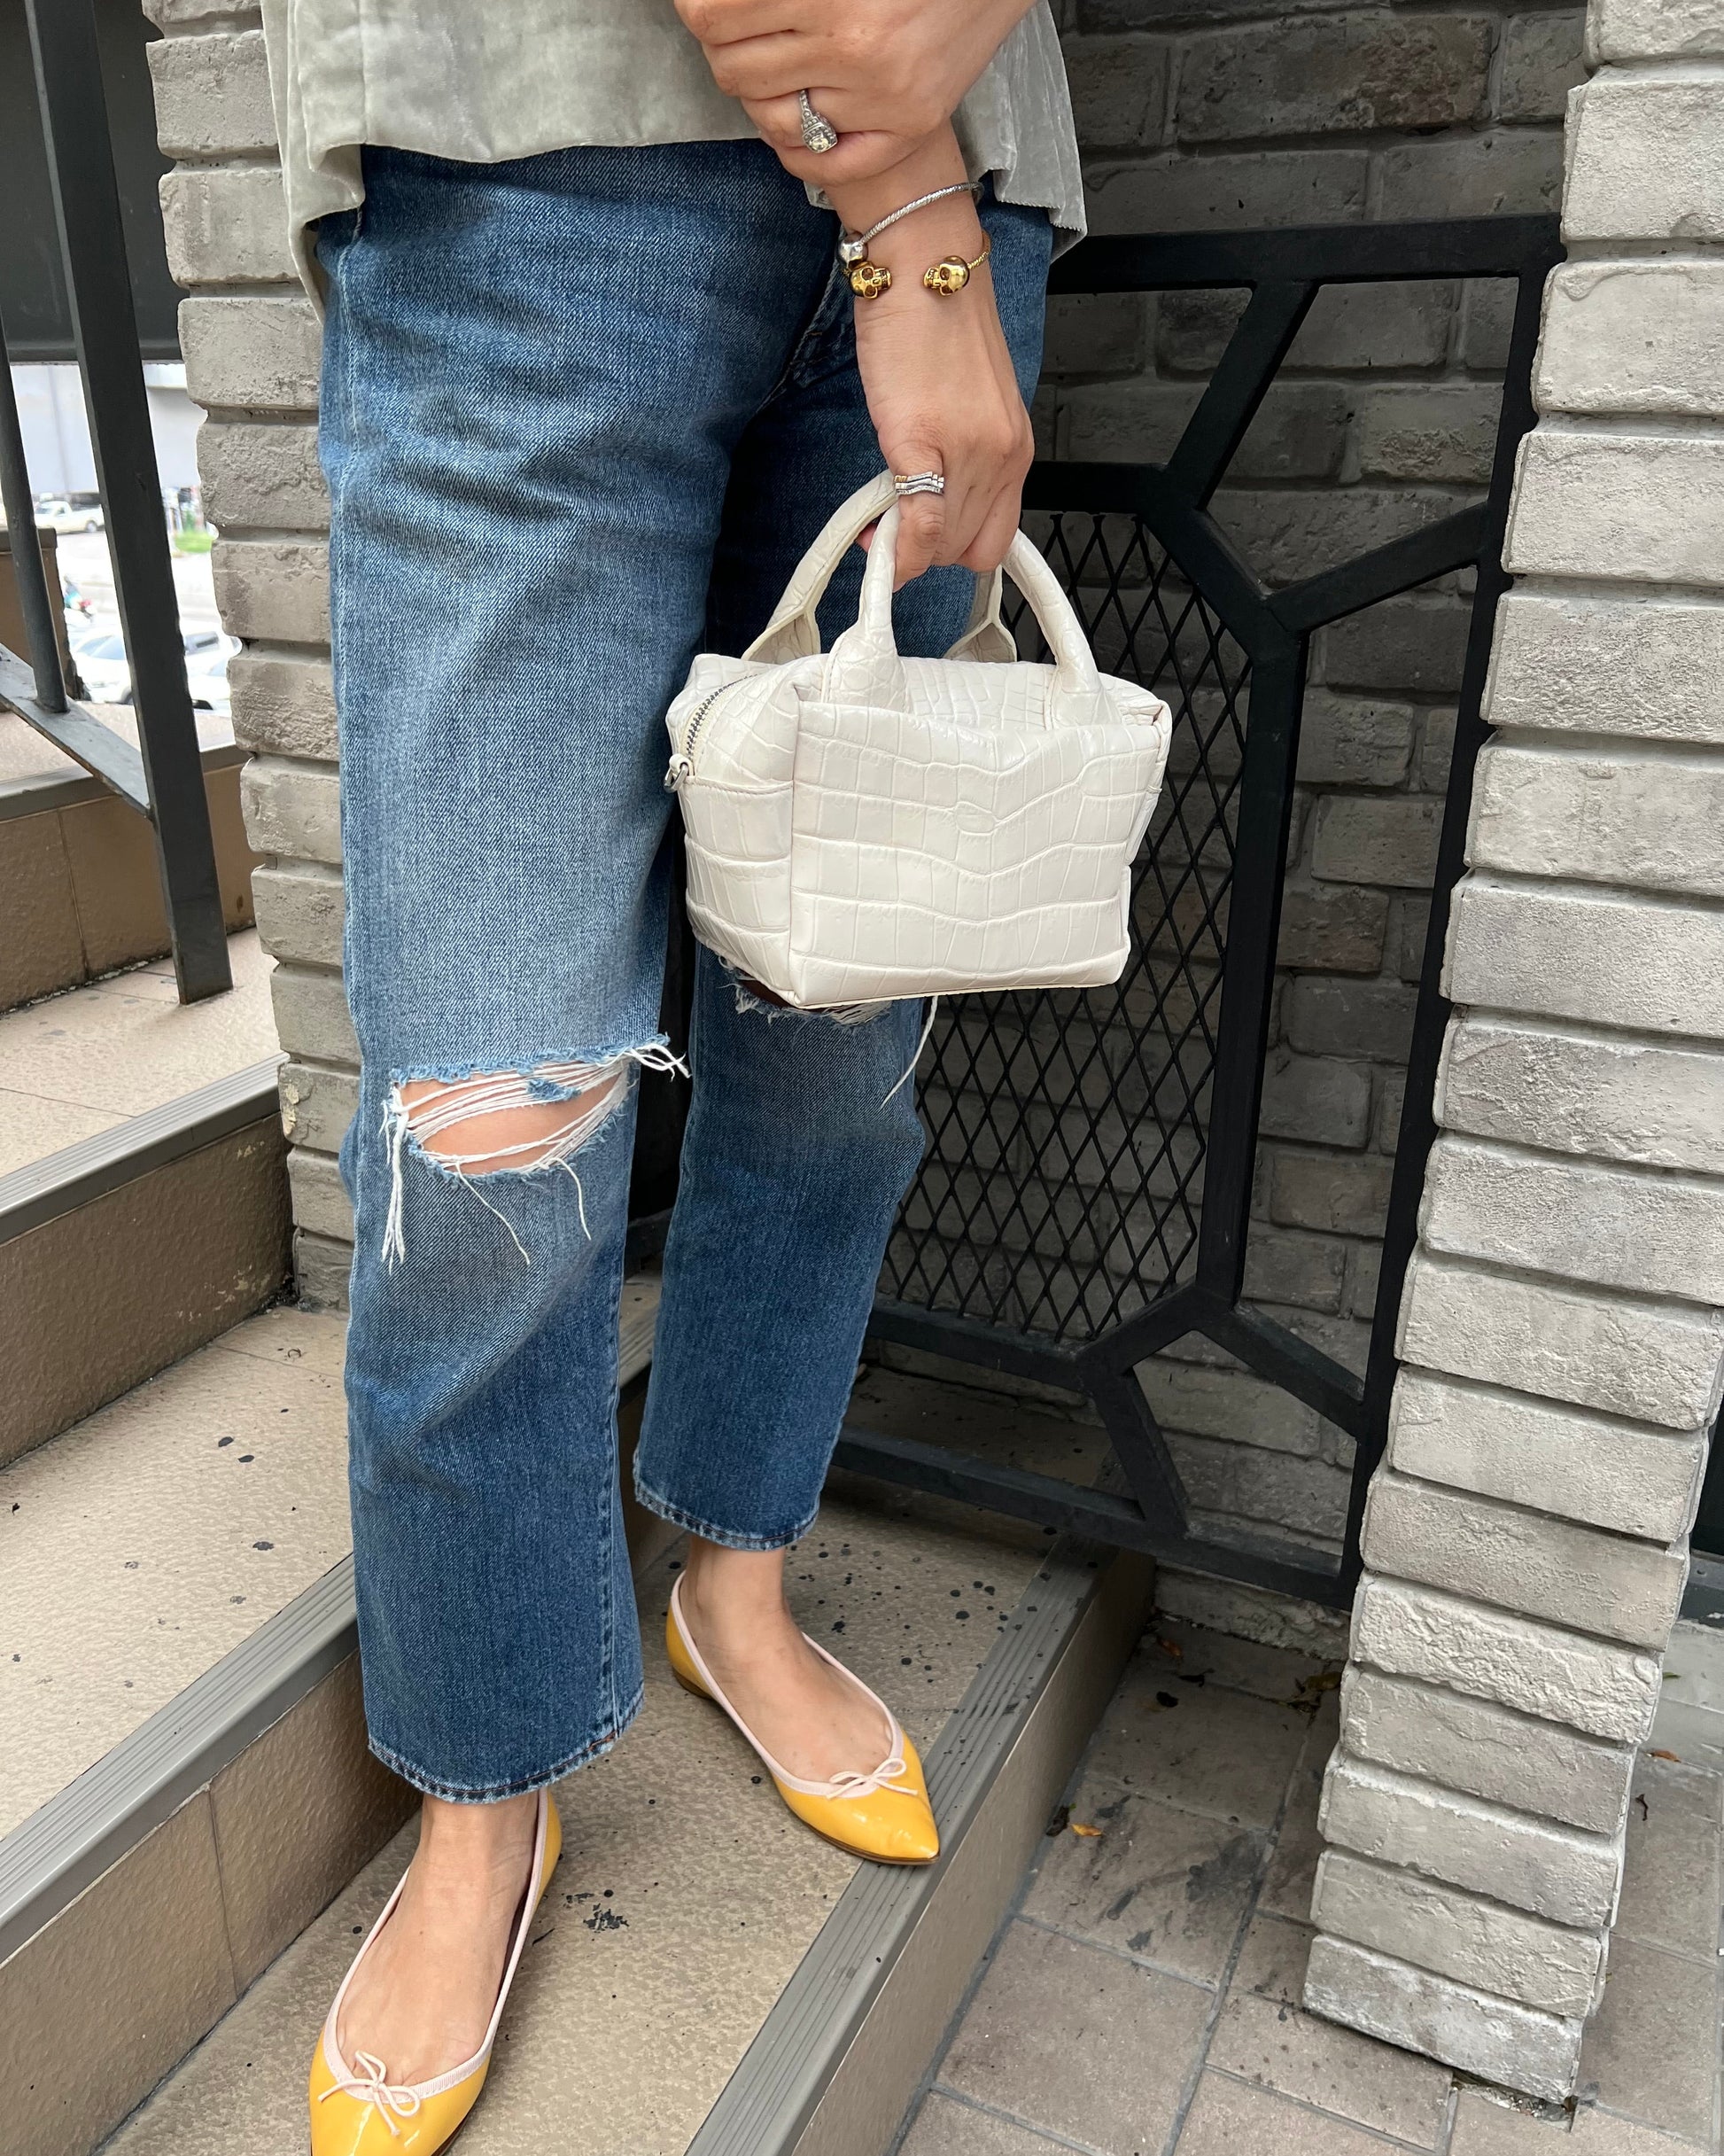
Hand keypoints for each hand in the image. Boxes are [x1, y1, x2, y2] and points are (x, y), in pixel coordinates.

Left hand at [674, 0, 1034, 184]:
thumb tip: (708, 10)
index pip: (714, 16)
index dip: (699, 9)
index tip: (703, 7)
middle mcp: (853, 44)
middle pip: (735, 68)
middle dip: (727, 49)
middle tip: (741, 31)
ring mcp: (883, 94)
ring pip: (773, 118)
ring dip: (762, 96)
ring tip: (775, 67)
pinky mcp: (911, 124)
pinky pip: (828, 163)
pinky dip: (799, 153)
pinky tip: (795, 127)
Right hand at [836, 134, 1033, 584]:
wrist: (922, 262)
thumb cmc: (937, 320)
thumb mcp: (968, 401)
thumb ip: (962, 453)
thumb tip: (929, 498)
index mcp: (1016, 446)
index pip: (996, 537)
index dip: (955, 549)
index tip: (922, 538)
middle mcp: (1002, 456)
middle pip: (969, 549)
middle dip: (927, 550)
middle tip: (891, 525)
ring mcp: (966, 452)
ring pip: (943, 544)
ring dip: (905, 544)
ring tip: (878, 513)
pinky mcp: (920, 440)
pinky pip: (917, 523)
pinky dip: (895, 547)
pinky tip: (872, 536)